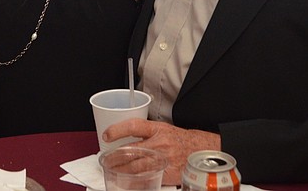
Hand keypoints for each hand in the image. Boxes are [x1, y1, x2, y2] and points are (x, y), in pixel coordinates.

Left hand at [102, 119, 221, 185]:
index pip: (133, 126)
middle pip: (130, 151)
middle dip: (114, 157)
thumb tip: (124, 138)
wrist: (202, 150)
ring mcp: (163, 159)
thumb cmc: (181, 140)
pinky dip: (135, 182)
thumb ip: (145, 133)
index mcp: (158, 129)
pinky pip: (147, 179)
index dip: (117, 130)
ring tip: (112, 171)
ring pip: (135, 167)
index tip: (106, 135)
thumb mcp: (163, 129)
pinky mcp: (167, 174)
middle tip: (105, 159)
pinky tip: (127, 182)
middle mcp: (159, 144)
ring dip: (120, 170)